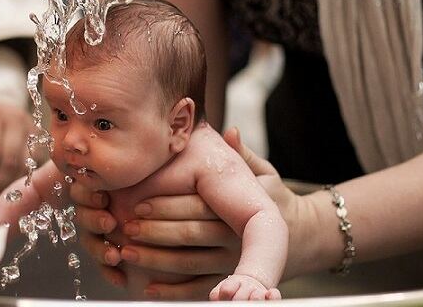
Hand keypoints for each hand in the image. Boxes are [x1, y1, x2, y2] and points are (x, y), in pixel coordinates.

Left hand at [71, 126, 310, 298]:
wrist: (297, 238)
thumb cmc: (272, 198)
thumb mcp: (264, 174)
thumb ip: (243, 155)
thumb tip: (231, 132)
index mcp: (242, 208)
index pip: (201, 207)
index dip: (168, 206)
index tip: (139, 204)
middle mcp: (237, 238)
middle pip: (191, 237)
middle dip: (155, 233)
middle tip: (124, 228)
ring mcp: (232, 263)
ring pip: (188, 264)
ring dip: (155, 260)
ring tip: (125, 252)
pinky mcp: (227, 280)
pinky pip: (196, 289)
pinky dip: (171, 291)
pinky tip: (146, 288)